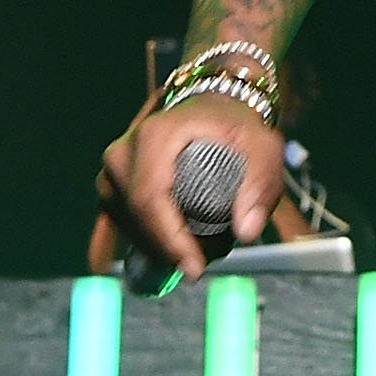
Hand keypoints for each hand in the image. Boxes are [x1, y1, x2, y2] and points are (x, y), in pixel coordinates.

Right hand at [96, 87, 284, 286]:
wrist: (211, 107)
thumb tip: (246, 232)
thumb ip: (261, 186)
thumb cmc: (236, 127)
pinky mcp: (112, 185)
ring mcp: (113, 169)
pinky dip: (150, 240)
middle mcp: (125, 151)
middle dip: (170, 248)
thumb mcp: (263, 147)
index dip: (169, 240)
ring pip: (127, 225)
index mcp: (155, 136)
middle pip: (137, 217)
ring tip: (201, 244)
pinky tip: (176, 244)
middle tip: (209, 257)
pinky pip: (122, 224)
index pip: (150, 199)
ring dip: (161, 246)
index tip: (194, 268)